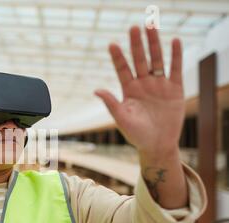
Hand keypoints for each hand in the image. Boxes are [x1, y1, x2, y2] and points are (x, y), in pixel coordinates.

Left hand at [95, 26, 184, 158]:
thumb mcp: (122, 119)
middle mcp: (143, 84)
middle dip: (136, 44)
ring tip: (152, 26)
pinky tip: (174, 41)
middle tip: (133, 28)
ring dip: (154, 44)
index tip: (112, 45)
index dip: (118, 58)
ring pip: (156, 60)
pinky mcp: (175, 89)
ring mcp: (159, 85)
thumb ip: (111, 103)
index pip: (122, 69)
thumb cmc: (136, 135)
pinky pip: (175, 69)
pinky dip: (176, 56)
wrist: (157, 145)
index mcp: (129, 90)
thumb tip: (96, 90)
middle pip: (140, 60)